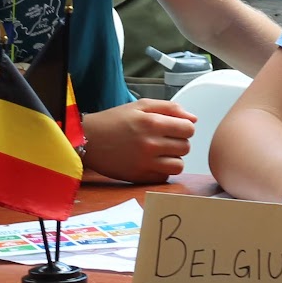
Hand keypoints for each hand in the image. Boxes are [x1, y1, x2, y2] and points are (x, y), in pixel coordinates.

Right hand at [81, 99, 196, 183]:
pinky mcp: (139, 176)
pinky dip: (162, 171)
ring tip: (162, 153)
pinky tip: (152, 162)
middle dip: (179, 142)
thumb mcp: (141, 105)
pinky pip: (164, 177)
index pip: (189, 129)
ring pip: (178, 166)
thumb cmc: (115, 120)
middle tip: (166, 140)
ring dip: (174, 159)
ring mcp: (145, 162)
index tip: (176, 128)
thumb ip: (170, 108)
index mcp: (153, 122)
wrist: (88, 140)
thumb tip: (193, 119)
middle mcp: (151, 144)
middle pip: (186, 147)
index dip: (185, 128)